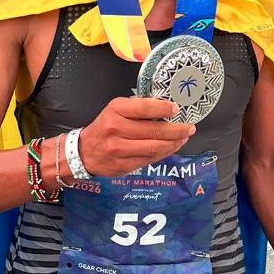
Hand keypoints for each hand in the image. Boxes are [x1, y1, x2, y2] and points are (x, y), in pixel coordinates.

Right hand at [78, 96, 194, 177]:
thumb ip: (138, 109)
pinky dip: (164, 153)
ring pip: (154, 147)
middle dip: (176, 129)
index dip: (163, 108)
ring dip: (174, 143)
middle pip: (154, 130)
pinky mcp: (124, 165)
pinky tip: (171, 147)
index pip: (144, 108)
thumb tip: (166, 108)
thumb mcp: (116, 110)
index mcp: (115, 110)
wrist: (85, 152)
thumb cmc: (105, 127)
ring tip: (183, 138)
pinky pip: (150, 159)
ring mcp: (120, 149)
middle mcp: (116, 129)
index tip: (176, 109)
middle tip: (189, 127)